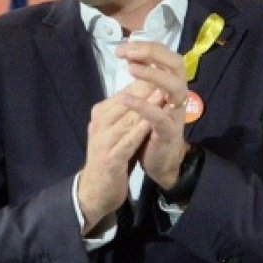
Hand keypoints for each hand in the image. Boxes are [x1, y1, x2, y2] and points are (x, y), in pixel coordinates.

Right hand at [77, 78, 155, 233]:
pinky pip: (128, 140)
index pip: (123, 93)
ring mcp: (103, 141)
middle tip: (166, 76)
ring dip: (146, 106)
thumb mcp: (117, 131)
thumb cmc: (110, 158)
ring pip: (127, 119)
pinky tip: (153, 121)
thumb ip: (128, 113)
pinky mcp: (110, 158)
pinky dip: (141, 129)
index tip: (162, 71)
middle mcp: (99, 124)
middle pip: (125, 102)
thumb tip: (146, 89)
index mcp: (100, 115)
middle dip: (146, 89)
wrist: (96, 190)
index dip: (143, 81)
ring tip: (163, 93)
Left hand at [115, 42, 188, 189]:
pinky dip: (142, 106)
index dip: (148, 48)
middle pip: (176, 65)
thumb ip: (143, 81)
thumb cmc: (151, 128)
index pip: (167, 56)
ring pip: (173, 87)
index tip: (124, 47)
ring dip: (152, 75)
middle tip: (129, 52)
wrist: (161, 163)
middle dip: (153, 54)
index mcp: (172, 85)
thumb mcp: (147, 101)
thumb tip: (131, 54)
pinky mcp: (169, 132)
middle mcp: (178, 95)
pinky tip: (125, 98)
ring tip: (130, 69)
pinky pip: (159, 116)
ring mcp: (176, 114)